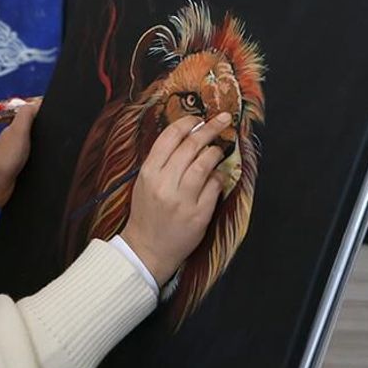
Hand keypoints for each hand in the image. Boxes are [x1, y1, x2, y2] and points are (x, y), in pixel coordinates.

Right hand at [119, 112, 229, 286]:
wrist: (147, 249)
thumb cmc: (146, 212)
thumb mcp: (144, 182)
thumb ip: (161, 161)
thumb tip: (186, 136)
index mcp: (149, 172)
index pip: (169, 137)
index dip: (187, 123)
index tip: (198, 118)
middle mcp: (165, 183)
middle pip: (191, 146)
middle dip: (210, 129)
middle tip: (223, 120)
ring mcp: (183, 200)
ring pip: (205, 164)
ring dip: (215, 152)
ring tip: (219, 149)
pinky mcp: (199, 215)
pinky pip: (215, 187)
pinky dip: (219, 177)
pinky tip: (218, 175)